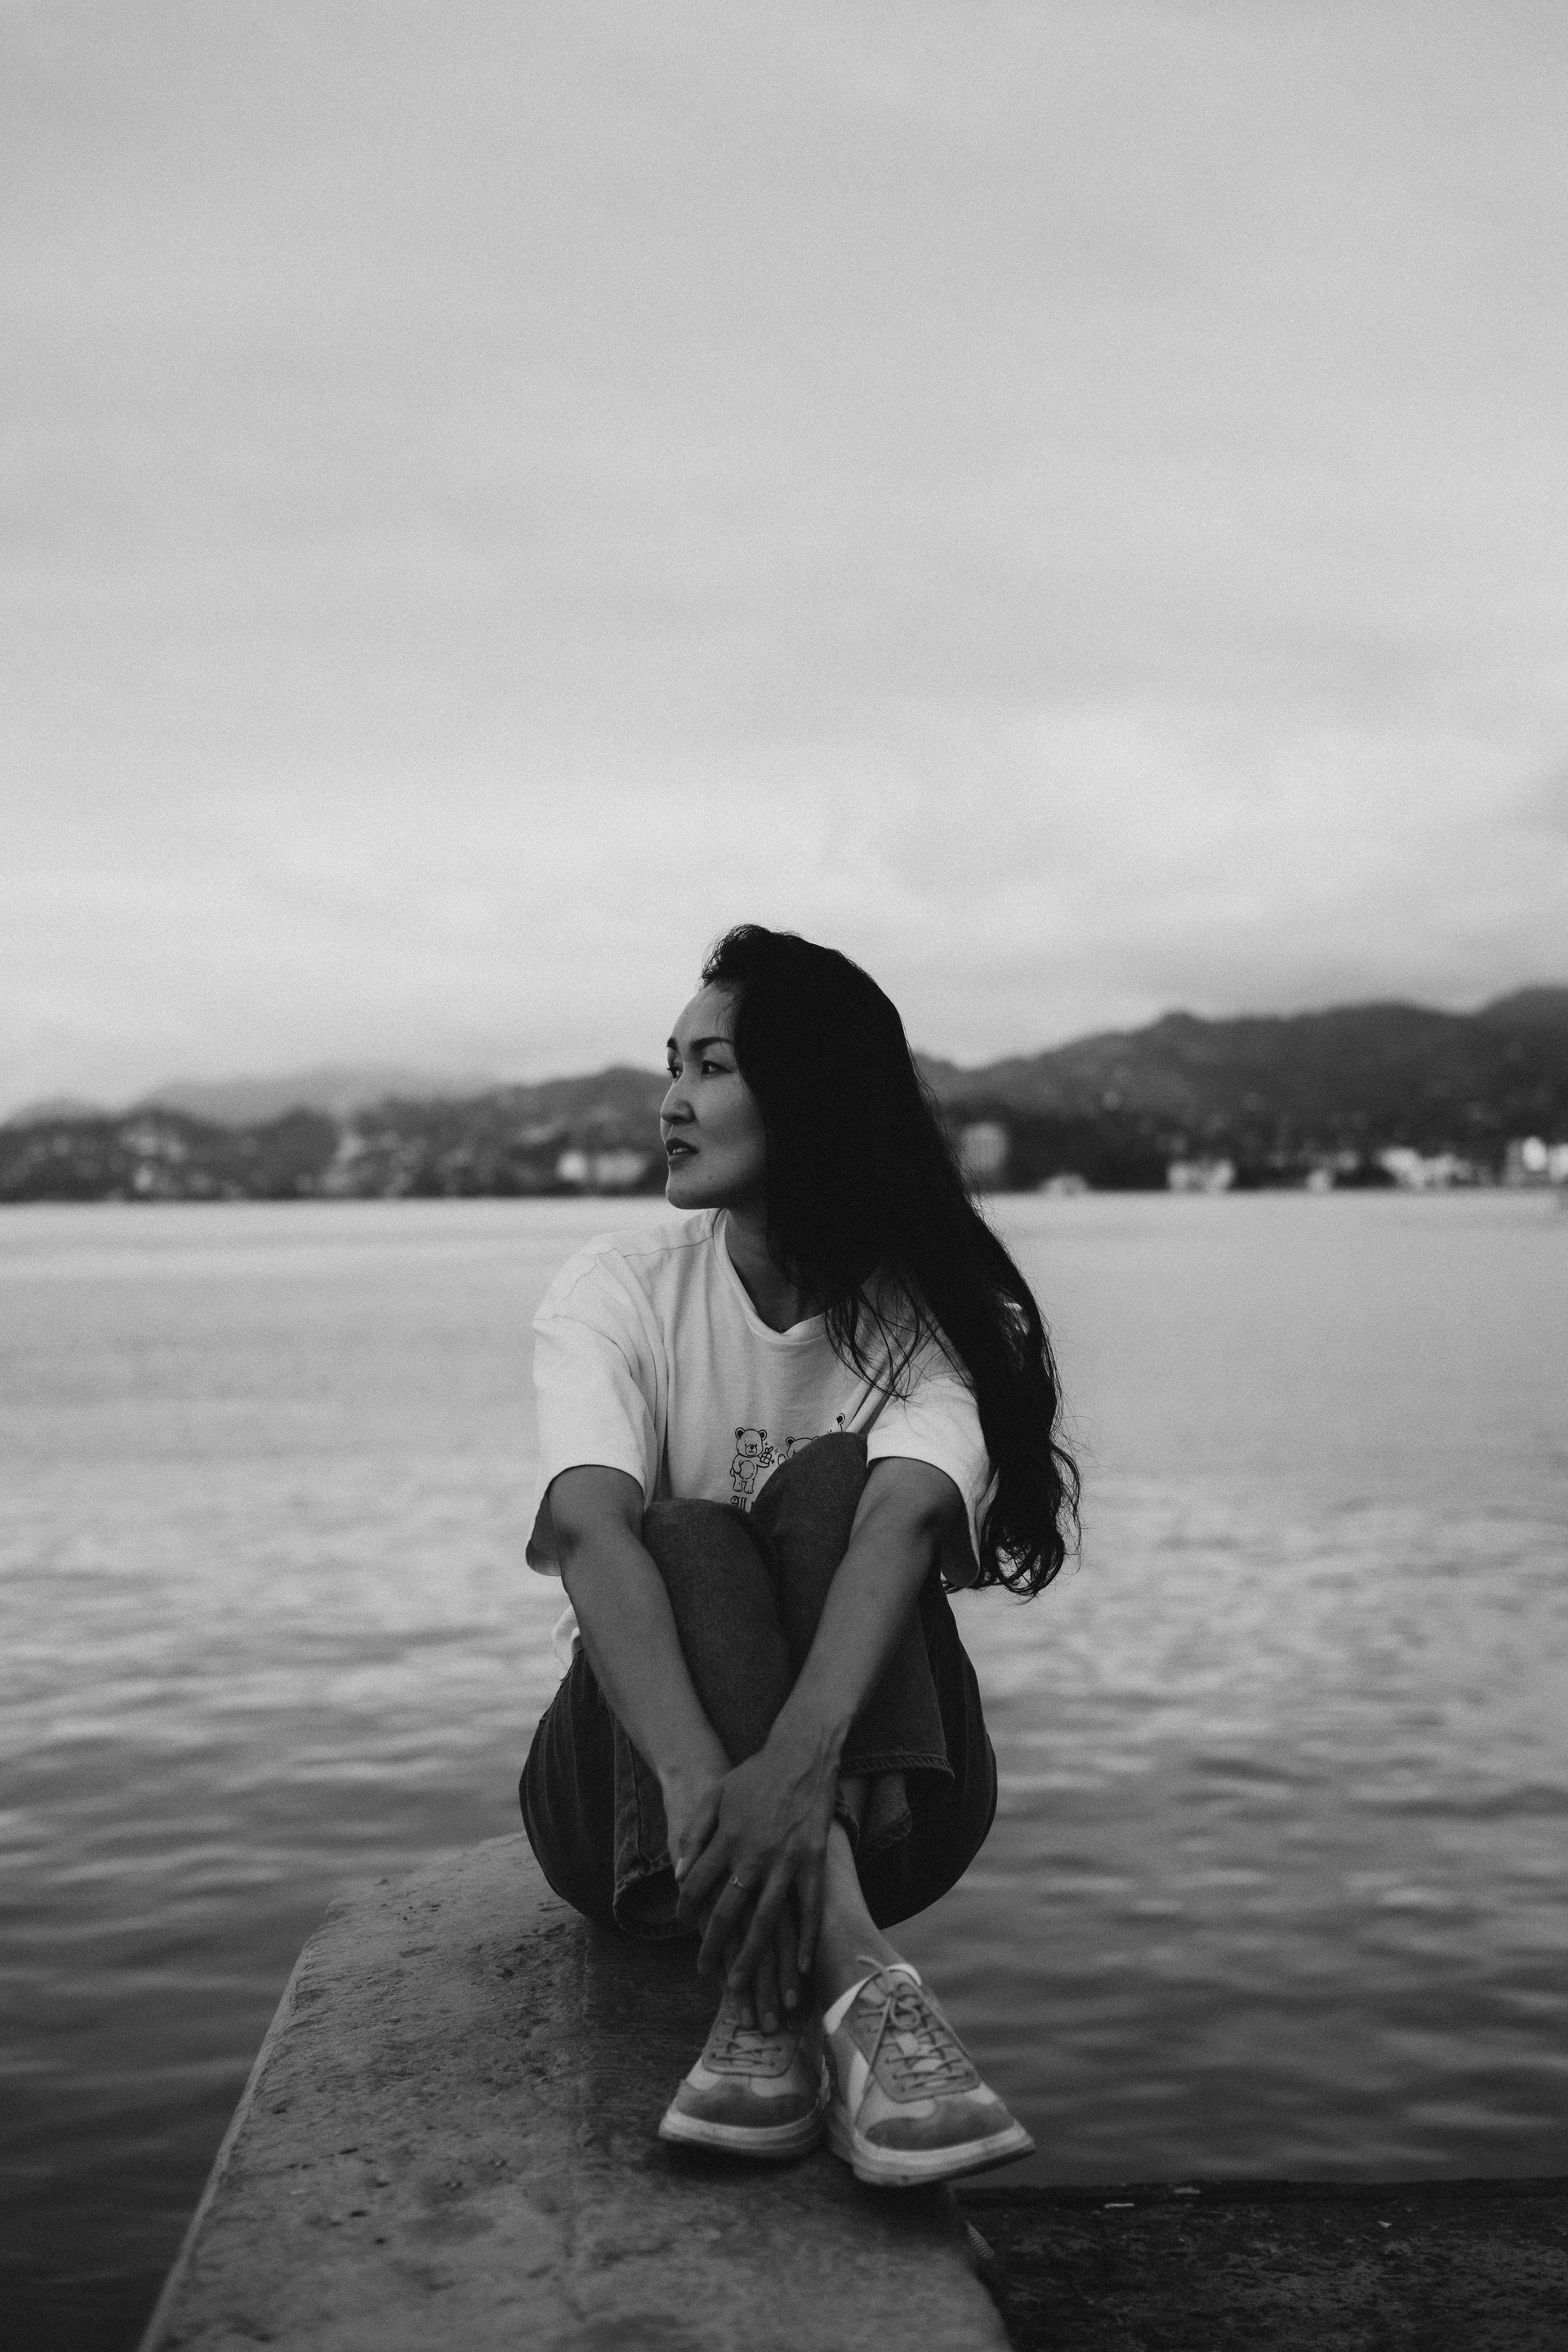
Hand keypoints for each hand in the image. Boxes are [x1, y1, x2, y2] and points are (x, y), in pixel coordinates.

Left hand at [674, 1726, 839, 2002]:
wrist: (801, 1752)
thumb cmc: (756, 1773)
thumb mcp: (716, 1794)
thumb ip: (696, 1833)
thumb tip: (678, 1872)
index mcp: (727, 1839)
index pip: (697, 1885)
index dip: (686, 1909)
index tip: (683, 1925)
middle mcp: (753, 1855)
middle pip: (728, 1912)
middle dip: (713, 1947)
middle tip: (706, 1973)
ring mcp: (786, 1860)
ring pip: (766, 1920)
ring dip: (752, 1956)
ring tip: (741, 1983)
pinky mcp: (814, 1860)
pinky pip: (810, 1908)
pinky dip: (805, 1939)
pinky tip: (799, 1966)